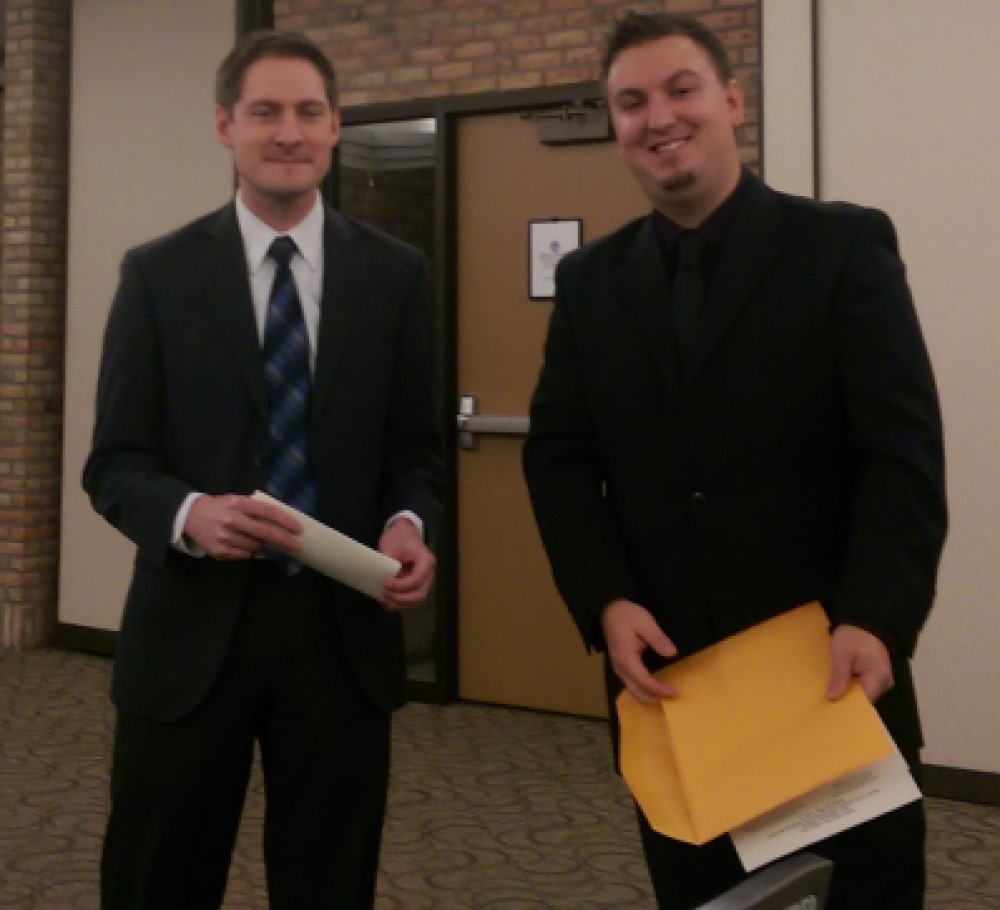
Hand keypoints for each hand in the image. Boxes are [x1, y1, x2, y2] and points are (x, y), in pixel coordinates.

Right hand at [184, 494, 302, 560]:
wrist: (190, 516)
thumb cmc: (219, 507)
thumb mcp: (236, 500)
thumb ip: (254, 508)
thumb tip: (279, 521)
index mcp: (239, 504)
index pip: (268, 512)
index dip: (286, 521)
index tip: (298, 529)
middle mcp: (232, 520)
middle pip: (265, 532)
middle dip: (283, 540)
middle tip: (295, 545)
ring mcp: (225, 537)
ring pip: (255, 546)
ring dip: (260, 545)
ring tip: (254, 539)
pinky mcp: (219, 551)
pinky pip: (244, 555)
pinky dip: (248, 552)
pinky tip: (243, 545)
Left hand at [378, 517, 435, 611]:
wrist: (404, 533)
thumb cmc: (399, 537)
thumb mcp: (391, 545)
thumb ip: (387, 563)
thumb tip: (381, 579)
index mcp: (426, 561)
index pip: (417, 579)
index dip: (401, 586)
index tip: (386, 583)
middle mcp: (429, 573)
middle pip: (420, 594)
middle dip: (401, 599)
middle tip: (385, 594)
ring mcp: (424, 581)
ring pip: (416, 601)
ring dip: (400, 604)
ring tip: (384, 600)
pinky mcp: (417, 585)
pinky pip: (411, 599)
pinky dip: (400, 604)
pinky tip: (387, 602)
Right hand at [602, 599, 677, 705]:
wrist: (609, 610)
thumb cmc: (627, 615)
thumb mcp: (645, 622)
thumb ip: (658, 639)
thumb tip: (672, 653)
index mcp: (627, 659)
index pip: (644, 682)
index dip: (660, 690)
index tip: (675, 693)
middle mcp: (620, 668)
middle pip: (637, 692)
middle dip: (654, 699)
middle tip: (673, 699)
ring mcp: (618, 668)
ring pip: (632, 691)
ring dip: (648, 697)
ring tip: (665, 697)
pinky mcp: (620, 666)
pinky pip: (631, 685)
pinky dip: (643, 691)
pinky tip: (653, 689)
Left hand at [826, 624, 893, 702]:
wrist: (864, 621)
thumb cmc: (853, 635)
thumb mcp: (841, 654)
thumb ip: (839, 677)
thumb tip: (832, 699)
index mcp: (879, 677)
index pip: (864, 702)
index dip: (848, 707)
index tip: (831, 712)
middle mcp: (885, 682)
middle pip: (864, 699)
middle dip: (846, 702)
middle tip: (826, 707)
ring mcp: (881, 679)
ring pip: (863, 693)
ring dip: (847, 694)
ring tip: (829, 700)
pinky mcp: (876, 675)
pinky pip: (863, 686)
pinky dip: (851, 687)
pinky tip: (837, 689)